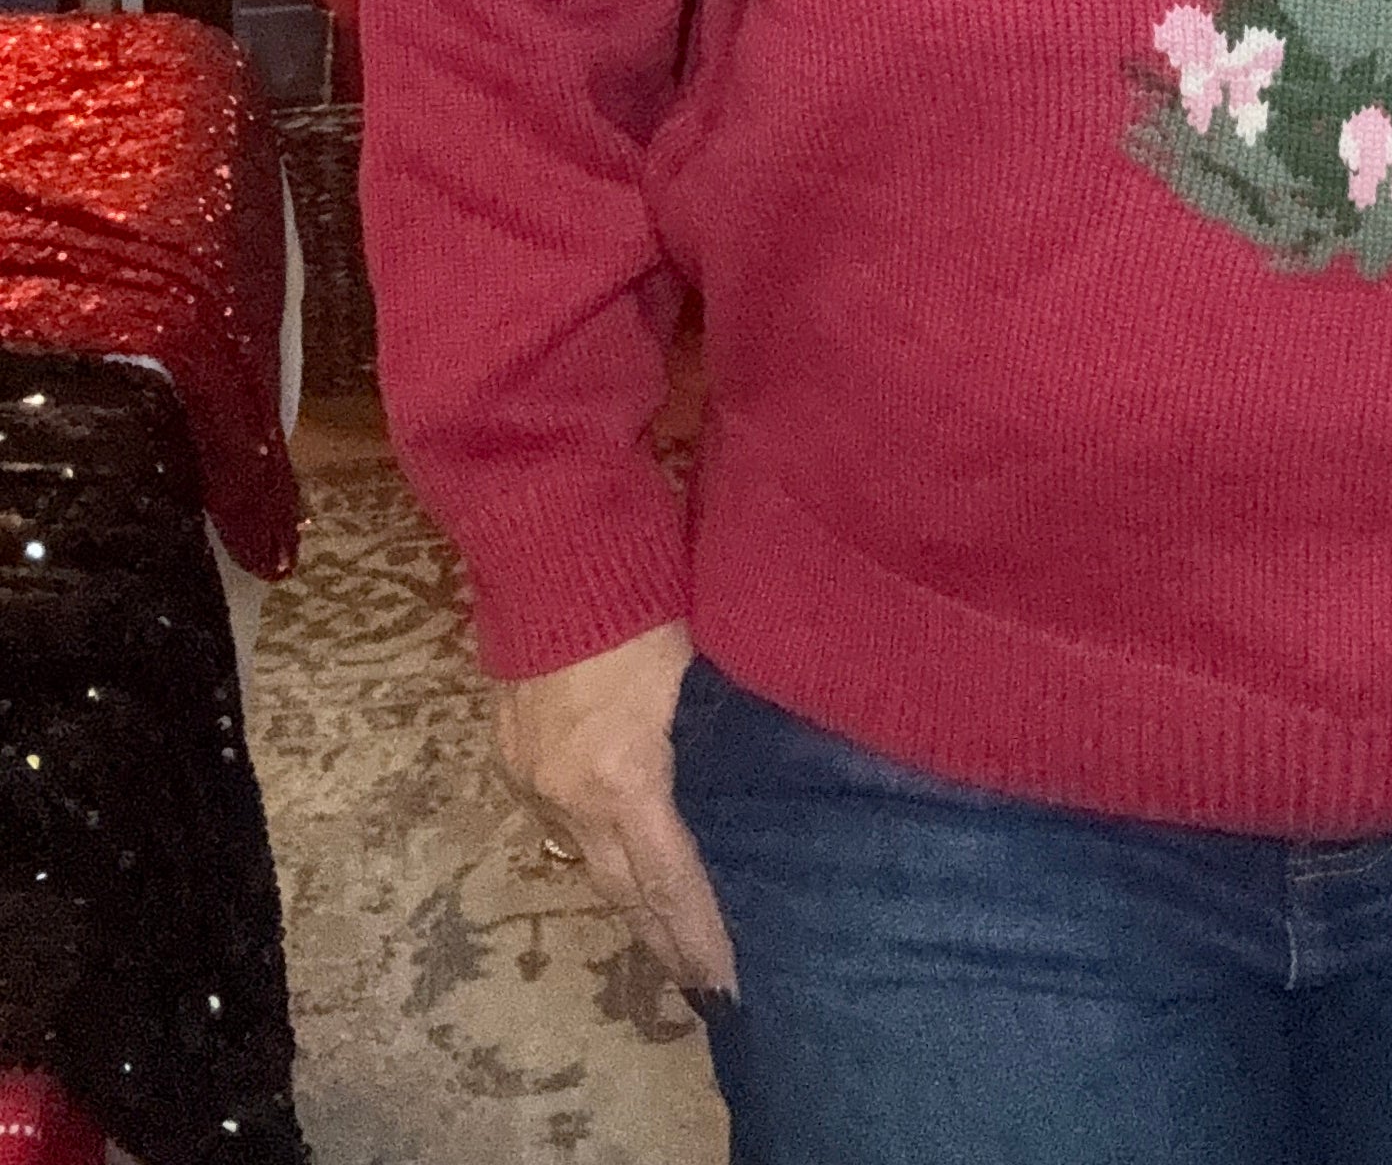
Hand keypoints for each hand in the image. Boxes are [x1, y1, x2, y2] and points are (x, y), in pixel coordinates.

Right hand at [493, 621, 738, 995]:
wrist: (550, 547)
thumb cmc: (644, 594)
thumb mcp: (697, 668)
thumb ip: (712, 734)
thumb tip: (746, 777)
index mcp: (624, 776)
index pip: (668, 879)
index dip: (697, 932)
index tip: (724, 978)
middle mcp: (569, 792)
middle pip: (620, 886)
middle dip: (661, 935)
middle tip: (699, 979)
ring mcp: (532, 774)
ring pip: (583, 855)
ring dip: (624, 895)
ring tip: (661, 933)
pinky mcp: (510, 749)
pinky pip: (553, 816)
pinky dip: (589, 845)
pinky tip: (611, 858)